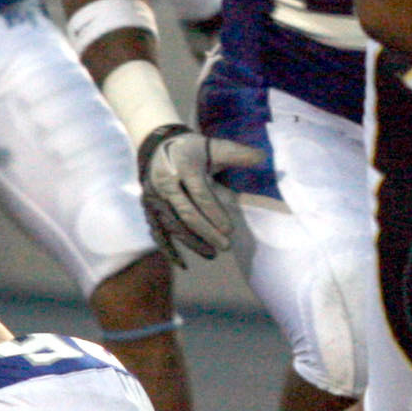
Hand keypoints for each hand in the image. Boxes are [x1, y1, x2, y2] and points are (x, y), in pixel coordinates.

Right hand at [138, 124, 267, 263]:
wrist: (157, 146)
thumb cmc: (193, 150)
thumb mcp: (214, 147)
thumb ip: (237, 154)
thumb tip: (263, 158)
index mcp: (183, 166)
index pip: (200, 194)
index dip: (215, 213)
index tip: (230, 230)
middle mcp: (166, 182)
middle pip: (186, 212)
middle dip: (206, 231)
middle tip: (225, 246)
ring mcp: (154, 196)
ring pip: (172, 224)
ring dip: (191, 242)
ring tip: (212, 254)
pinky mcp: (149, 207)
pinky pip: (158, 231)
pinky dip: (168, 248)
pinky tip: (183, 264)